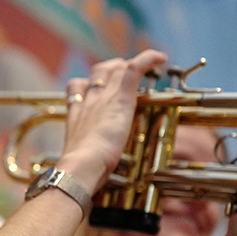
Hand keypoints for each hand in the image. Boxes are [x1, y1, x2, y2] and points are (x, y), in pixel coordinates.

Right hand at [56, 50, 167, 192]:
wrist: (81, 167)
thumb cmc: (80, 172)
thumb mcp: (80, 163)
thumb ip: (84, 161)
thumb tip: (89, 177)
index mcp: (76, 116)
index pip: (77, 88)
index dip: (88, 84)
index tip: (97, 88)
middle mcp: (88, 101)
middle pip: (97, 72)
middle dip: (111, 69)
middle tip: (124, 74)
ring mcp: (103, 96)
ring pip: (115, 67)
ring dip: (129, 65)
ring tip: (145, 67)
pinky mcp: (120, 97)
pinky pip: (134, 67)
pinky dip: (148, 59)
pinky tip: (160, 58)